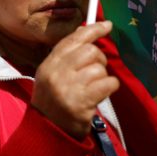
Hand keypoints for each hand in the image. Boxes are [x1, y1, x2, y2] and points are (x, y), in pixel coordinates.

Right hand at [31, 21, 119, 139]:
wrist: (47, 130)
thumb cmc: (53, 101)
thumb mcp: (52, 75)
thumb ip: (67, 57)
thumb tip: (87, 34)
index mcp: (48, 65)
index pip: (71, 41)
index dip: (91, 30)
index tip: (106, 25)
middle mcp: (56, 73)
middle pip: (89, 52)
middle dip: (99, 60)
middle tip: (95, 71)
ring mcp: (68, 87)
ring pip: (99, 68)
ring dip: (102, 78)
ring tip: (92, 88)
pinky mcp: (81, 101)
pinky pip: (108, 83)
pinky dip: (109, 88)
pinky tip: (99, 95)